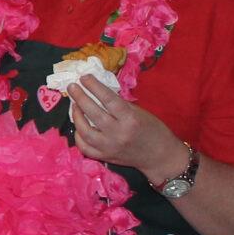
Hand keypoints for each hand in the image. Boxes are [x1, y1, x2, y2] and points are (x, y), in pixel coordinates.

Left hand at [69, 80, 185, 179]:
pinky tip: (78, 127)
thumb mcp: (140, 112)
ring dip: (76, 116)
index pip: (108, 99)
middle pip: (94, 113)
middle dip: (80, 98)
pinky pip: (85, 147)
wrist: (160, 156)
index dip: (94, 87)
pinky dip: (78, 136)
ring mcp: (110, 147)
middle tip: (72, 87)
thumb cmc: (153, 130)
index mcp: (130, 119)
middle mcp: (118, 133)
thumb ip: (119, 104)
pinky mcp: (105, 157)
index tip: (84, 77)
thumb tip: (98, 92)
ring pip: (85, 131)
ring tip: (75, 105)